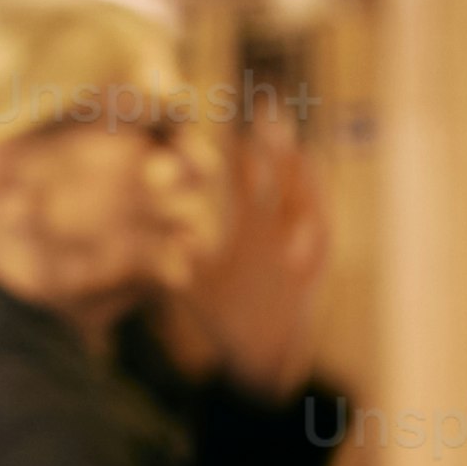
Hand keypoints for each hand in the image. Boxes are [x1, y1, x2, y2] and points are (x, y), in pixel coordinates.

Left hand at [167, 115, 334, 395]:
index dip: (242, 150)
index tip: (234, 116)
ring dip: (301, 176)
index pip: (249, 179)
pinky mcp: (310, 277)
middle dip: (276, 143)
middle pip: (282, 177)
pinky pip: (318, 248)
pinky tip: (307, 210)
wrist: (257, 362)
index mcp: (253, 230)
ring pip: (305, 203)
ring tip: (293, 146)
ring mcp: (296, 252)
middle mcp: (278, 234)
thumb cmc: (227, 320)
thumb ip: (175, 259)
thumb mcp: (194, 285)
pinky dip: (315, 229)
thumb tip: (148, 236)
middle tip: (268, 102)